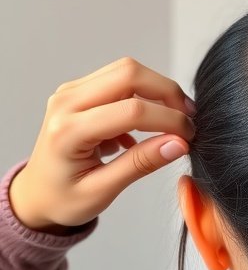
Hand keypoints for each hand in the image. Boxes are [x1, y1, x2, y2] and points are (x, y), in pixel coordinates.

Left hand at [9, 57, 195, 230]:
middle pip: (129, 74)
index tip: (190, 136)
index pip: (131, 111)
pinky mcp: (79, 91)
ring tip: (174, 118)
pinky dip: (141, 95)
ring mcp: (71, 92)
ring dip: (156, 90)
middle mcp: (66, 102)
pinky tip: (147, 126)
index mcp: (68, 131)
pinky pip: (118, 79)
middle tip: (188, 118)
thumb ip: (140, 164)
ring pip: (126, 70)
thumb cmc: (63, 199)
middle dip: (167, 92)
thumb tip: (178, 144)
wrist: (36, 195)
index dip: (168, 120)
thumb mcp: (102, 191)